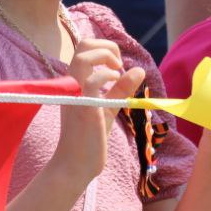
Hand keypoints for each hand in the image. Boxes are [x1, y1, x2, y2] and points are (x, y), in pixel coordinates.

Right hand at [52, 40, 143, 184]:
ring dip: (107, 56)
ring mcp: (75, 93)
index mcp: (74, 82)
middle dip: (107, 46)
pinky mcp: (84, 107)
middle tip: (118, 65)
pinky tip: (116, 85)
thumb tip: (139, 70)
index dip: (104, 48)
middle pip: (83, 44)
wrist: (75, 165)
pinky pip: (94, 80)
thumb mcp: (108, 108)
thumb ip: (121, 89)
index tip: (117, 65)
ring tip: (117, 71)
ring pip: (84, 56)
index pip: (84, 48)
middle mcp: (71, 84)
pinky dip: (109, 76)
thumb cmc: (89, 139)